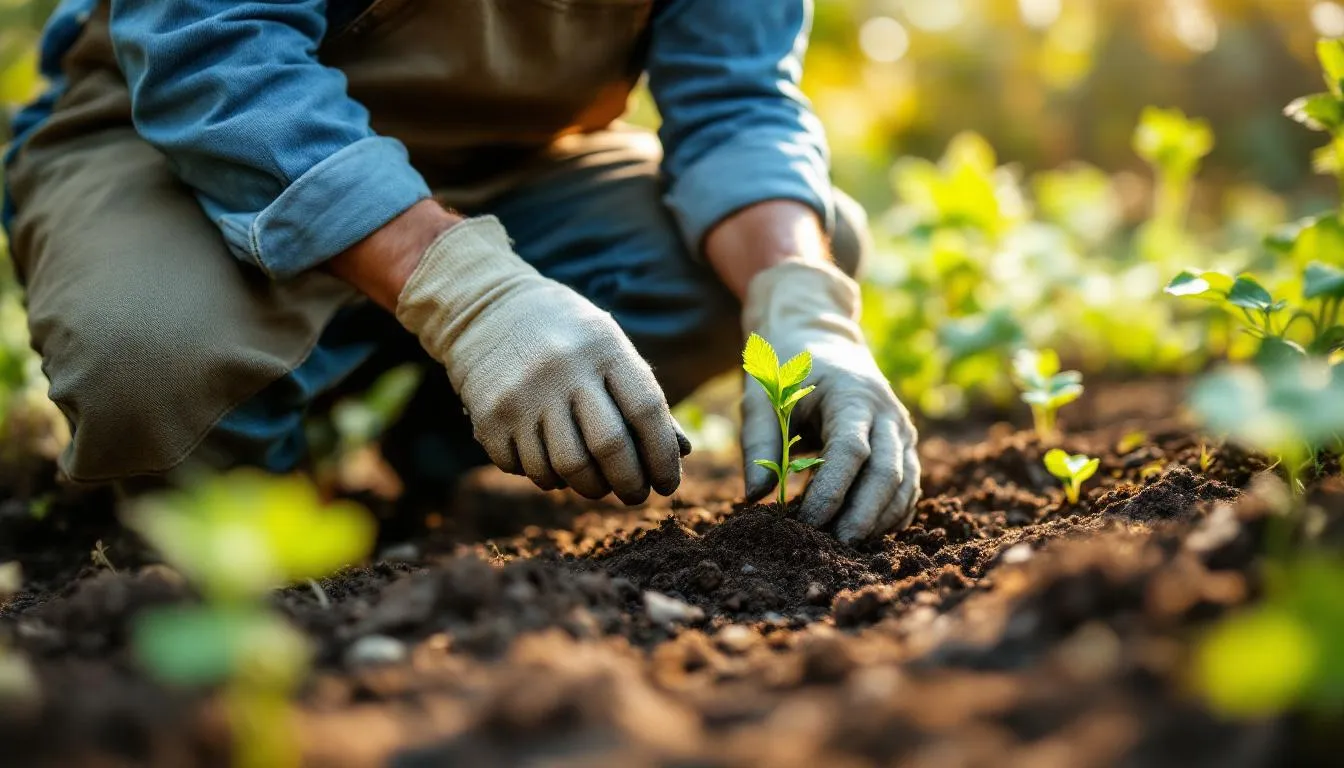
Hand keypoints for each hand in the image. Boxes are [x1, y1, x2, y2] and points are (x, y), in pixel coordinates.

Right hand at [395, 216, 688, 502]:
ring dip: (588, 487)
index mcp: (603, 348)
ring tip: (594, 482)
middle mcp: (563, 370)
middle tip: (634, 495)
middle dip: (629, 484)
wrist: (484, 309)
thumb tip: (679, 452)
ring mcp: (523, 394)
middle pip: (609, 448)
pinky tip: (550, 461)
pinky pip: (527, 469)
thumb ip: (641, 396)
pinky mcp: (491, 417)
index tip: (668, 484)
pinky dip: (546, 476)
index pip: (646, 413)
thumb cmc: (566, 335)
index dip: (663, 457)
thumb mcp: (609, 347)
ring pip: (566, 469)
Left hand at [740, 258, 919, 541]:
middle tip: (836, 549)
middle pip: (888, 472)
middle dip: (864, 515)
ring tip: (848, 549)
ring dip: (880, 519)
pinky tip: (868, 534)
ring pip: (904, 482)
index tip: (809, 523)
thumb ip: (759, 440)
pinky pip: (908, 485)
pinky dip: (892, 513)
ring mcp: (900, 429)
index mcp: (852, 394)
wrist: (820, 335)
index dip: (833, 491)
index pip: (851, 451)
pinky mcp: (903, 444)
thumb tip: (755, 496)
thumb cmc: (786, 366)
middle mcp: (886, 412)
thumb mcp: (762, 394)